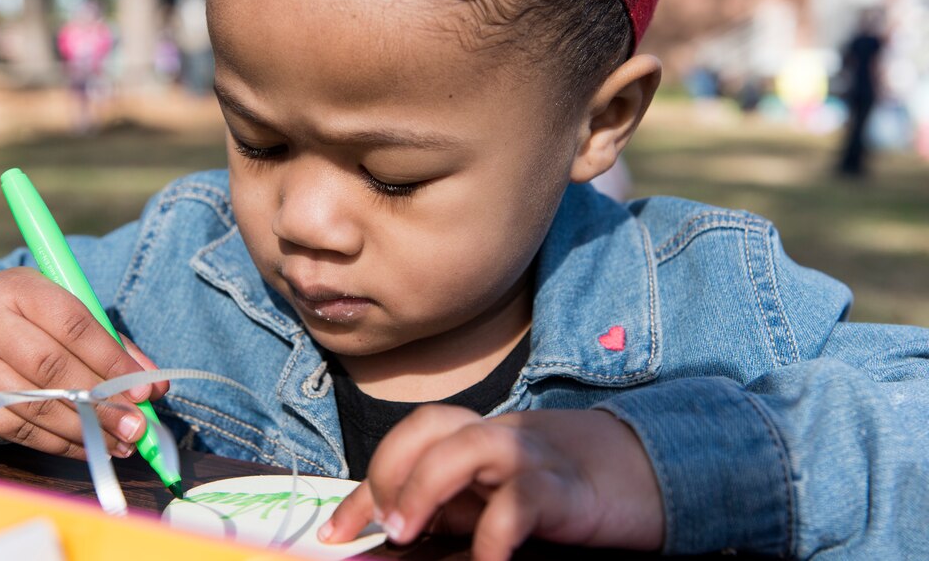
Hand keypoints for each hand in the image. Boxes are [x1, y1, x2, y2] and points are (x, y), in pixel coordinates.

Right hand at [0, 267, 169, 459]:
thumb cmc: (29, 321)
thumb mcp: (63, 309)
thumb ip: (110, 341)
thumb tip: (154, 386)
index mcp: (20, 289)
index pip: (73, 324)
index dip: (112, 359)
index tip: (145, 389)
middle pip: (53, 368)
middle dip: (102, 401)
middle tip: (138, 425)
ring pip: (36, 406)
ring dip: (86, 430)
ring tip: (123, 443)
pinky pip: (19, 430)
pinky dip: (60, 444)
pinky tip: (91, 448)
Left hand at [321, 405, 663, 559]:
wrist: (640, 476)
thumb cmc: (553, 492)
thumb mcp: (488, 500)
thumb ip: (445, 510)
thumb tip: (387, 540)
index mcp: (473, 439)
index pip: (407, 443)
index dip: (363, 487)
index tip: (333, 534)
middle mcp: (496, 438)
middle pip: (431, 425)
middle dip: (391, 469)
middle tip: (382, 525)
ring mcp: (531, 458)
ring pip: (470, 444)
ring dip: (425, 484)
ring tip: (406, 531)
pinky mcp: (564, 490)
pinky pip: (522, 499)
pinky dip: (495, 530)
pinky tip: (484, 560)